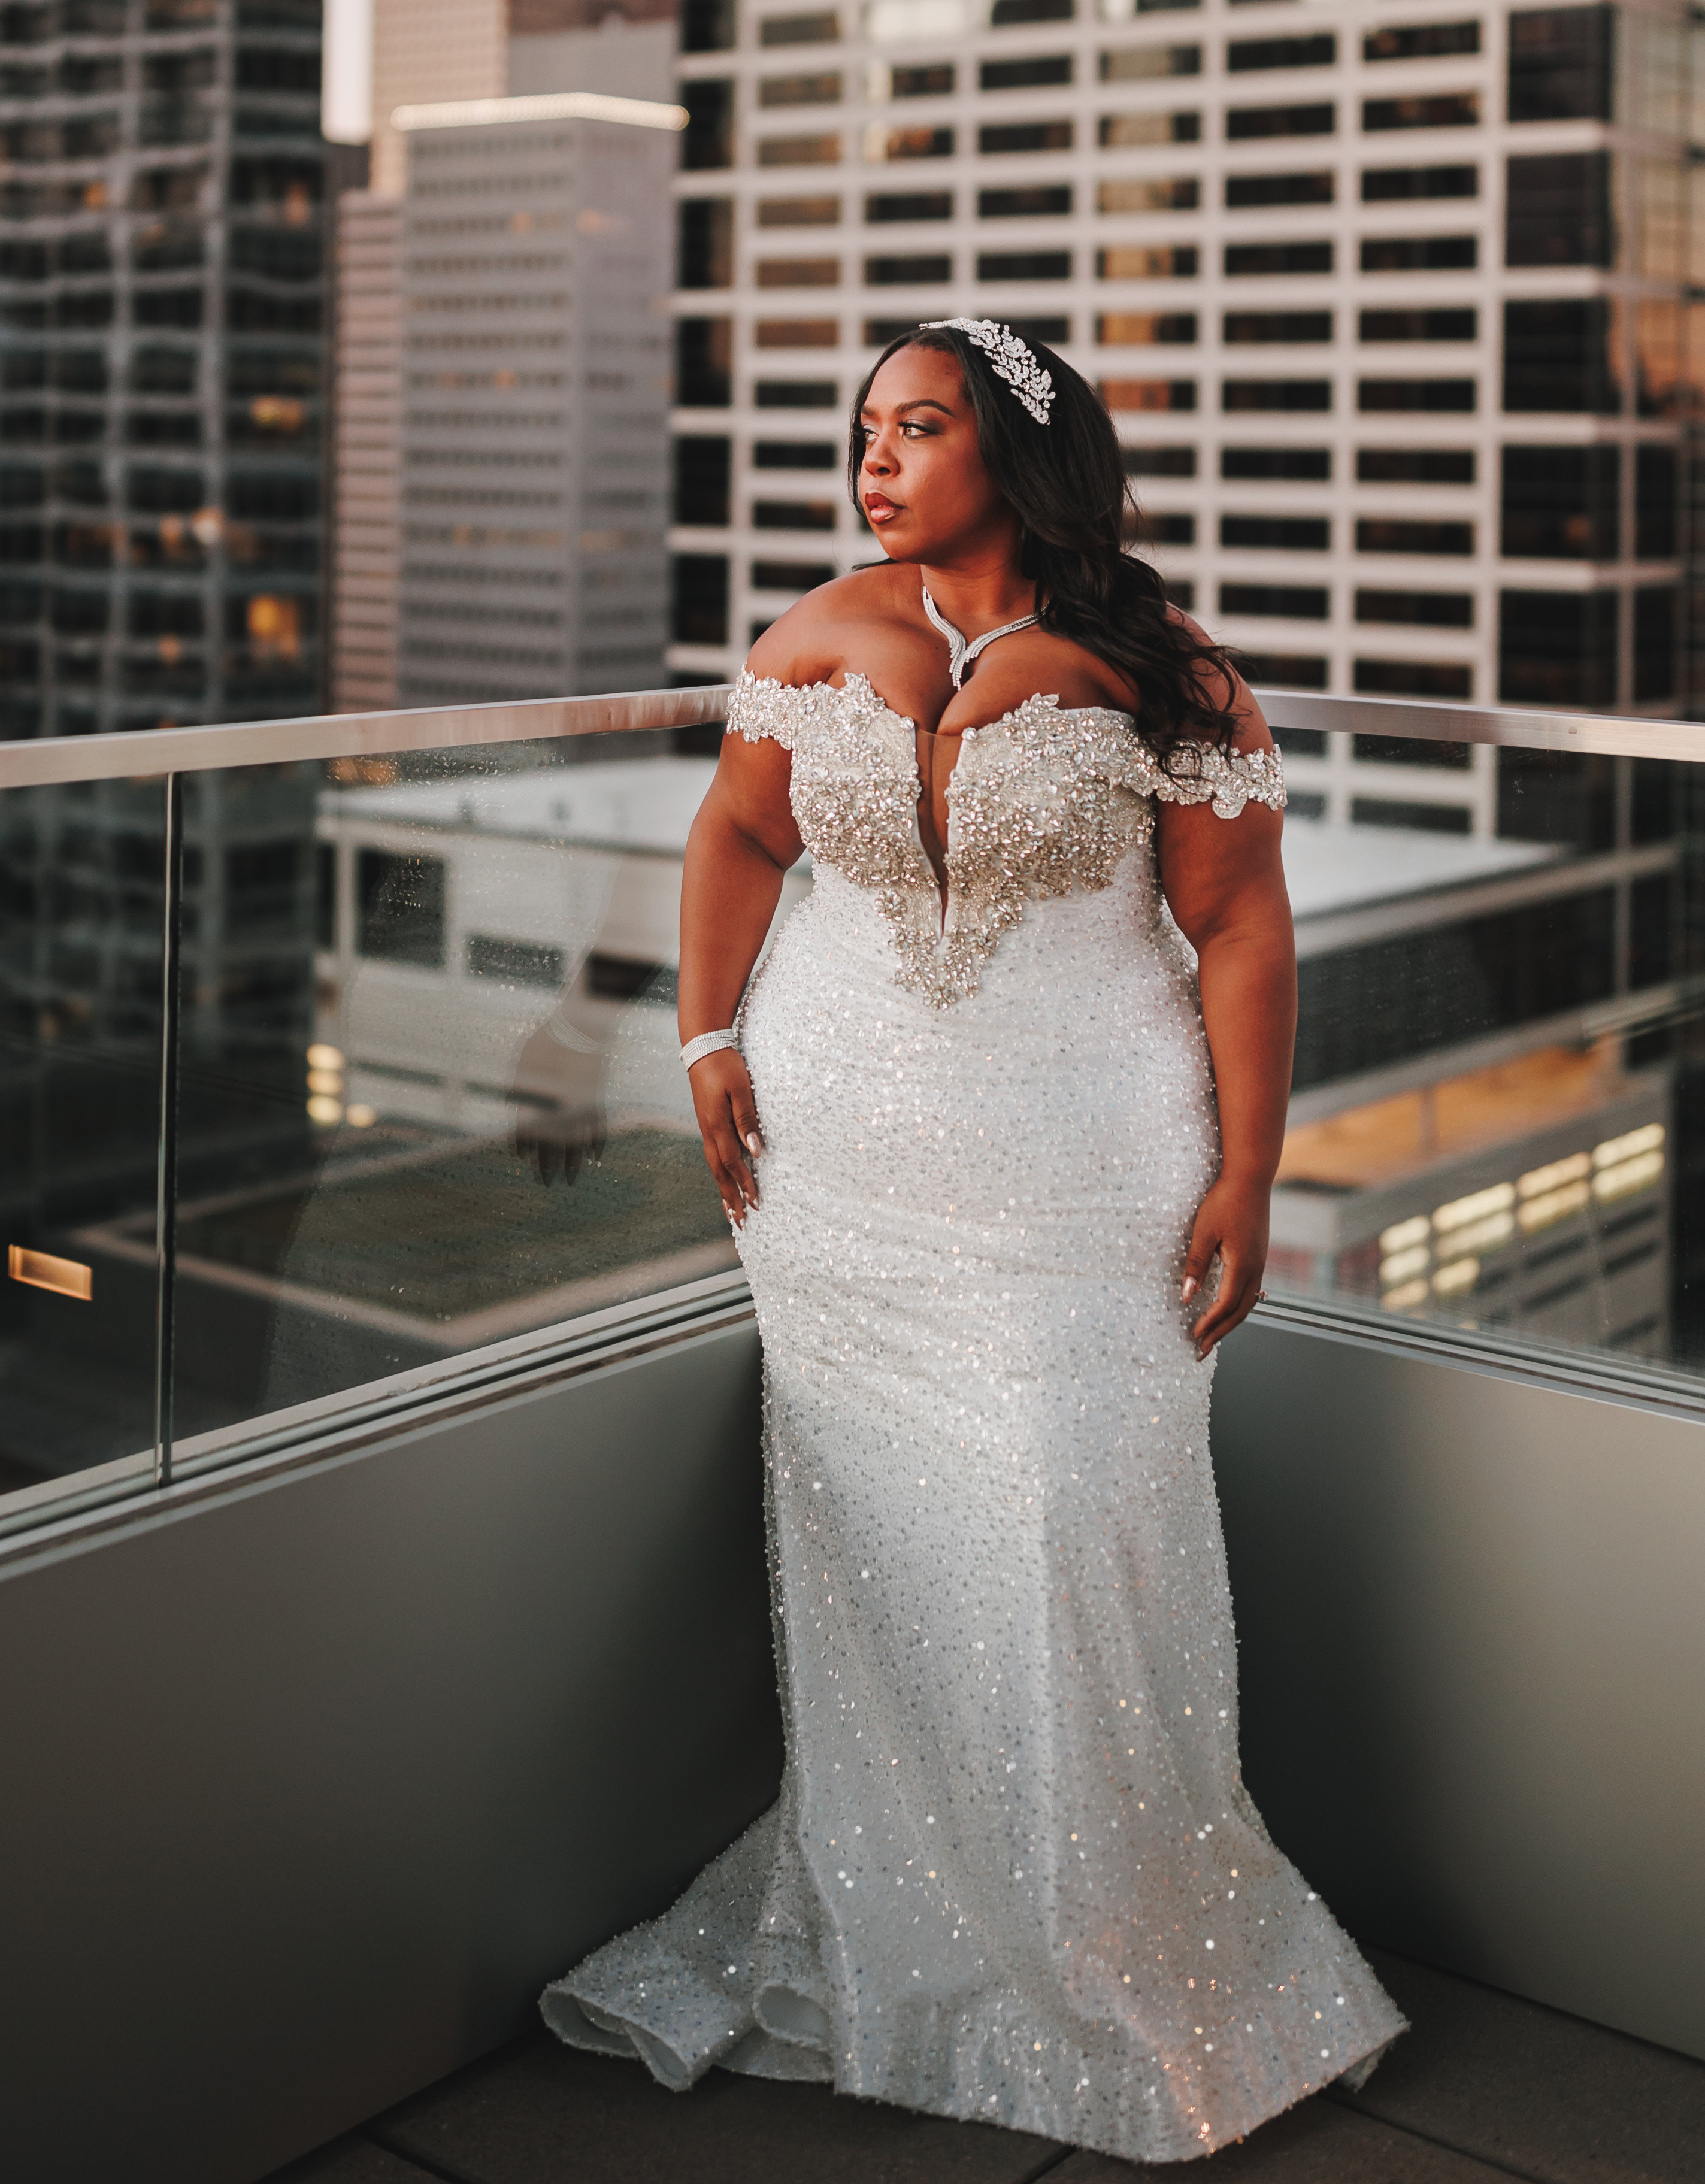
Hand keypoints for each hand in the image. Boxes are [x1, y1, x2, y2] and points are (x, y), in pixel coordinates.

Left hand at [508, 1020, 605, 1185]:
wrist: (583, 1024)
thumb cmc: (548, 1038)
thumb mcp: (524, 1060)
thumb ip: (518, 1085)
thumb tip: (513, 1104)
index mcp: (535, 1101)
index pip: (525, 1135)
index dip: (523, 1149)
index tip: (523, 1159)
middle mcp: (557, 1111)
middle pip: (551, 1148)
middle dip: (547, 1167)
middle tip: (545, 1182)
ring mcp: (581, 1109)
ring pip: (577, 1146)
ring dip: (572, 1165)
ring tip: (570, 1180)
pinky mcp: (600, 1103)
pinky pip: (600, 1132)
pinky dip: (597, 1146)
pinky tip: (594, 1158)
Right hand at [689, 1048, 763, 1223]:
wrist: (702, 1047)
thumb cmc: (725, 1066)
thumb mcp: (741, 1091)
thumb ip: (747, 1121)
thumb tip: (756, 1152)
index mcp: (716, 1126)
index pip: (733, 1163)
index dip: (744, 1185)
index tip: (756, 1204)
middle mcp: (708, 1131)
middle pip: (719, 1172)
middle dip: (730, 1197)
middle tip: (739, 1220)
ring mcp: (705, 1127)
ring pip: (714, 1165)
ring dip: (723, 1188)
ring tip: (729, 1209)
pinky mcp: (706, 1122)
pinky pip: (712, 1154)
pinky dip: (719, 1172)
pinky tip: (723, 1177)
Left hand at [1181, 1173, 1269, 1359]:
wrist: (1250, 1179)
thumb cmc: (1224, 1201)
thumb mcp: (1203, 1232)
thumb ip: (1195, 1265)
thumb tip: (1185, 1296)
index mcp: (1242, 1265)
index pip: (1225, 1304)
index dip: (1210, 1323)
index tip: (1194, 1336)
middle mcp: (1256, 1268)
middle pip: (1240, 1311)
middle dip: (1220, 1332)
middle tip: (1201, 1351)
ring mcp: (1260, 1262)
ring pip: (1248, 1303)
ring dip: (1230, 1322)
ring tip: (1214, 1336)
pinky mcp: (1259, 1255)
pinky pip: (1251, 1290)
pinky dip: (1237, 1306)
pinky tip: (1227, 1309)